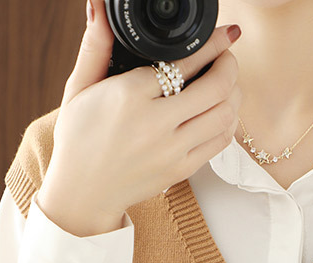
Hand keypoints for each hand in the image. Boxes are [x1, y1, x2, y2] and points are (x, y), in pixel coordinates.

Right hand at [36, 0, 241, 237]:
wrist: (82, 194)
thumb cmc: (78, 140)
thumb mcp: (78, 88)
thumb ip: (94, 45)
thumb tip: (97, 5)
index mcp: (129, 95)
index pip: (184, 62)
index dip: (211, 44)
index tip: (224, 34)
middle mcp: (154, 123)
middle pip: (216, 86)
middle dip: (230, 64)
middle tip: (227, 56)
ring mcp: (171, 150)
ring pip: (225, 114)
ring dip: (234, 92)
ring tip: (227, 82)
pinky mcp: (181, 170)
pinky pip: (220, 141)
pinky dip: (228, 121)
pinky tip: (221, 111)